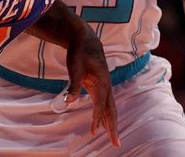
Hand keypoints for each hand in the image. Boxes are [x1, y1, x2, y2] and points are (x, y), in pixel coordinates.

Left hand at [65, 27, 119, 146]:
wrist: (85, 40)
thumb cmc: (79, 52)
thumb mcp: (74, 66)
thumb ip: (73, 84)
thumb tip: (68, 101)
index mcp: (102, 80)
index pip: (100, 103)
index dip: (97, 117)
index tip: (94, 131)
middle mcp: (106, 85)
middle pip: (111, 109)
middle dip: (113, 127)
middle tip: (116, 144)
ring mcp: (104, 86)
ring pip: (110, 108)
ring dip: (111, 123)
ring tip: (113, 139)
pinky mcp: (99, 86)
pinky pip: (104, 104)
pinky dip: (105, 116)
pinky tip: (103, 125)